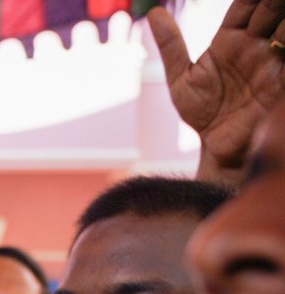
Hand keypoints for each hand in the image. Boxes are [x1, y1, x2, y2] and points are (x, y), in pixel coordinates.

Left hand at [149, 0, 284, 182]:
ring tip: (276, 6)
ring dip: (282, 15)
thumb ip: (171, 45)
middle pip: (270, 9)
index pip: (245, 4)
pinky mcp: (283, 79)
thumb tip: (153, 13)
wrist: (217, 147)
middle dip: (272, 1)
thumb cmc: (201, 112)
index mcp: (231, 39)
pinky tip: (282, 35)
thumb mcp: (181, 78)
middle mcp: (256, 44)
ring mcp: (272, 60)